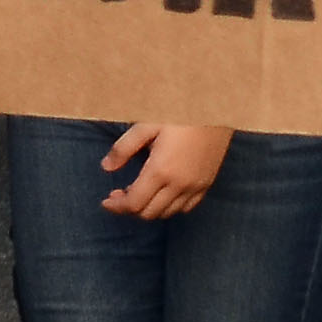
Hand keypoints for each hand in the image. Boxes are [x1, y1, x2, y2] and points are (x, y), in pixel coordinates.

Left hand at [99, 124, 230, 218]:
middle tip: (119, 194)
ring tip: (139, 192)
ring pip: (168, 213)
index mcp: (160, 171)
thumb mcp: (146, 125)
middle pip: (149, 213)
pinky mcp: (207, 183)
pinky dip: (170, 207)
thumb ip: (123, 149)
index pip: (134, 203)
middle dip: (130, 208)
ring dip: (149, 209)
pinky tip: (162, 193)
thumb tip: (106, 167)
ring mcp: (195, 186)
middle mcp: (179, 184)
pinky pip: (186, 207)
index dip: (116, 207)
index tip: (106, 202)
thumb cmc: (178, 113)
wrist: (215, 109)